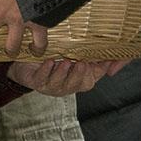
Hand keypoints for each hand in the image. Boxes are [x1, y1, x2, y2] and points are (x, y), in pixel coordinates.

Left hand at [7, 59, 126, 95]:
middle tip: (82, 63)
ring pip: (59, 84)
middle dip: (79, 75)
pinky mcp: (36, 82)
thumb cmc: (55, 59)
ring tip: (65, 62)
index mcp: (78, 80)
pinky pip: (42, 79)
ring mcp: (51, 86)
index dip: (98, 71)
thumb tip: (112, 54)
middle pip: (76, 84)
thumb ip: (94, 57)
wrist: (27, 64)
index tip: (102, 61)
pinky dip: (46, 70)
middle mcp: (66, 86)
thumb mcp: (75, 56)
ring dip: (63, 73)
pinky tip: (49, 62)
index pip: (91, 78)